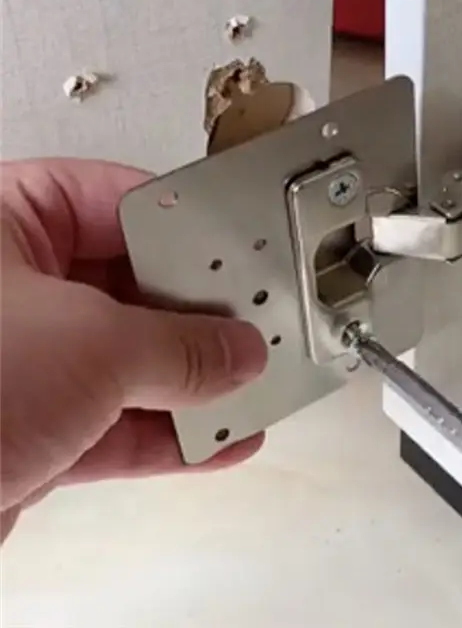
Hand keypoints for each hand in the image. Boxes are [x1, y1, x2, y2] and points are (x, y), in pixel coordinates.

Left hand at [1, 159, 266, 539]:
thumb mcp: (89, 347)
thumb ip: (181, 345)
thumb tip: (238, 350)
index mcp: (1, 222)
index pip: (120, 202)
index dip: (189, 228)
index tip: (241, 253)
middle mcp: (7, 285)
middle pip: (132, 284)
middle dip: (199, 316)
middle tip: (255, 324)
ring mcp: (20, 358)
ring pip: (127, 357)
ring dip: (192, 380)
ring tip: (249, 385)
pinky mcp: (27, 425)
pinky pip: (113, 418)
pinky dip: (167, 432)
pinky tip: (217, 440)